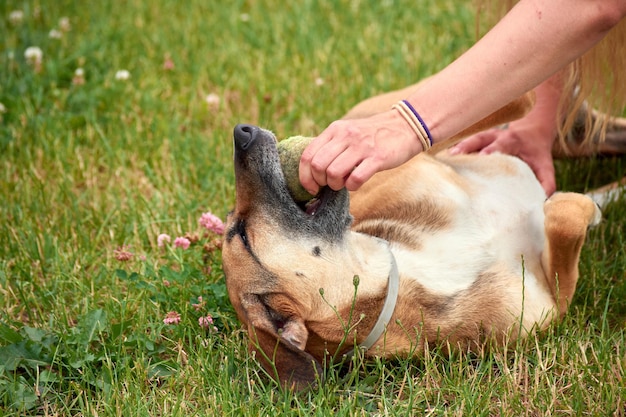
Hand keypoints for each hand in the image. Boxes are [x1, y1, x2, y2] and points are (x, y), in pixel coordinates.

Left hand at [299, 110, 423, 194]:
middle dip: (320, 182)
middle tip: (330, 184)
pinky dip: (352, 186)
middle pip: (318, 166)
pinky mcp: (377, 158)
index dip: (305, 176)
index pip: (307, 156)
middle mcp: (345, 136)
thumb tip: (313, 171)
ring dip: (335, 185)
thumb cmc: (372, 136)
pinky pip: (355, 179)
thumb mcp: (347, 132)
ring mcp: (361, 146)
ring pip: (333, 173)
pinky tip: (356, 183)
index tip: (312, 187)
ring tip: (343, 183)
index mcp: (334, 130)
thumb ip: (331, 146)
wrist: (406, 126)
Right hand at [450, 122, 556, 195]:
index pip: (502, 144)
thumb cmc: (536, 153)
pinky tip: (441, 158)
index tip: (484, 156)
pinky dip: (452, 149)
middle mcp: (495, 136)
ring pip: (468, 140)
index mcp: (513, 141)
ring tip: (445, 158)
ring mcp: (484, 136)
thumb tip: (543, 203)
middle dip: (469, 148)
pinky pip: (462, 143)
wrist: (531, 129)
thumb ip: (546, 183)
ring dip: (457, 148)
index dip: (492, 149)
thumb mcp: (546, 166)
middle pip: (480, 140)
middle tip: (457, 157)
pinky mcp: (476, 140)